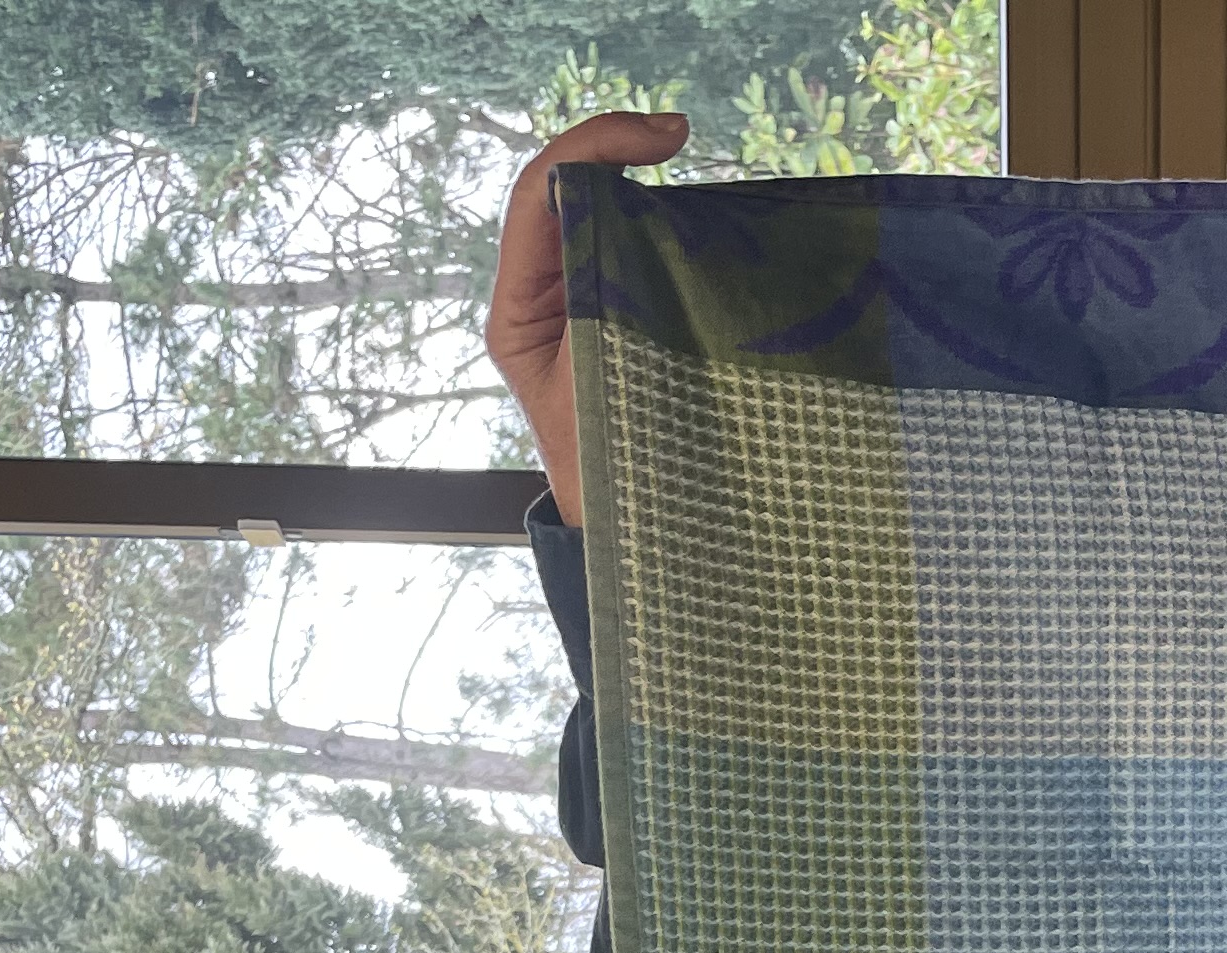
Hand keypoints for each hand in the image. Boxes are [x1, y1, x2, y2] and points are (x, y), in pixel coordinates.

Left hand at [491, 109, 689, 522]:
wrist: (632, 543)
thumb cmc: (616, 484)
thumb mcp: (610, 395)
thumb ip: (616, 315)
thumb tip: (642, 237)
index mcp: (520, 314)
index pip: (540, 197)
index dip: (593, 148)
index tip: (668, 139)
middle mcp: (541, 299)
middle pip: (567, 192)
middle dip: (617, 149)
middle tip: (678, 135)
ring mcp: (579, 307)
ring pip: (599, 216)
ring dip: (643, 186)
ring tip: (690, 165)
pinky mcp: (617, 320)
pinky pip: (632, 253)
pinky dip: (665, 226)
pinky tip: (707, 223)